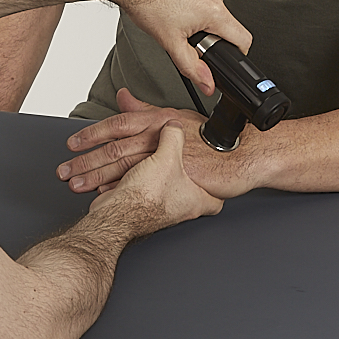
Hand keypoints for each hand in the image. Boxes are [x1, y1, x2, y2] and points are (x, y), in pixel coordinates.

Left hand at [59, 88, 262, 198]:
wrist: (243, 155)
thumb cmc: (213, 141)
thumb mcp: (178, 118)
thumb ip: (147, 110)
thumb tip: (124, 97)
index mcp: (159, 119)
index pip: (118, 123)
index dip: (92, 134)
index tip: (73, 143)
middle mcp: (160, 134)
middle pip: (114, 147)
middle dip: (86, 160)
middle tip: (65, 170)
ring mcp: (168, 156)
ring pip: (123, 166)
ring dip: (96, 176)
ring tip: (76, 184)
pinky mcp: (176, 175)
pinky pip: (142, 185)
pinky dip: (120, 191)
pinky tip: (103, 196)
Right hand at [86, 123, 222, 237]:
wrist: (117, 214)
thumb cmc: (146, 197)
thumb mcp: (167, 157)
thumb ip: (174, 137)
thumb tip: (175, 124)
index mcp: (194, 200)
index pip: (219, 200)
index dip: (222, 190)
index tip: (221, 177)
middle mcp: (180, 207)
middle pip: (195, 194)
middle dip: (193, 180)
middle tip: (197, 169)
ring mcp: (162, 209)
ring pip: (170, 193)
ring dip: (166, 181)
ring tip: (166, 169)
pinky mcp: (142, 207)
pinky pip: (148, 192)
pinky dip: (145, 182)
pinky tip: (139, 174)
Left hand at [103, 0, 251, 96]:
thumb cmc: (146, 0)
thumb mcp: (170, 42)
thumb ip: (191, 66)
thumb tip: (206, 82)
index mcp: (214, 10)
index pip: (243, 39)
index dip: (236, 53)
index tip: (225, 56)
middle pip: (224, 22)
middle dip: (209, 33)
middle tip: (185, 34)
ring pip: (210, 6)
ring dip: (197, 14)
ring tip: (173, 14)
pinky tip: (170, 0)